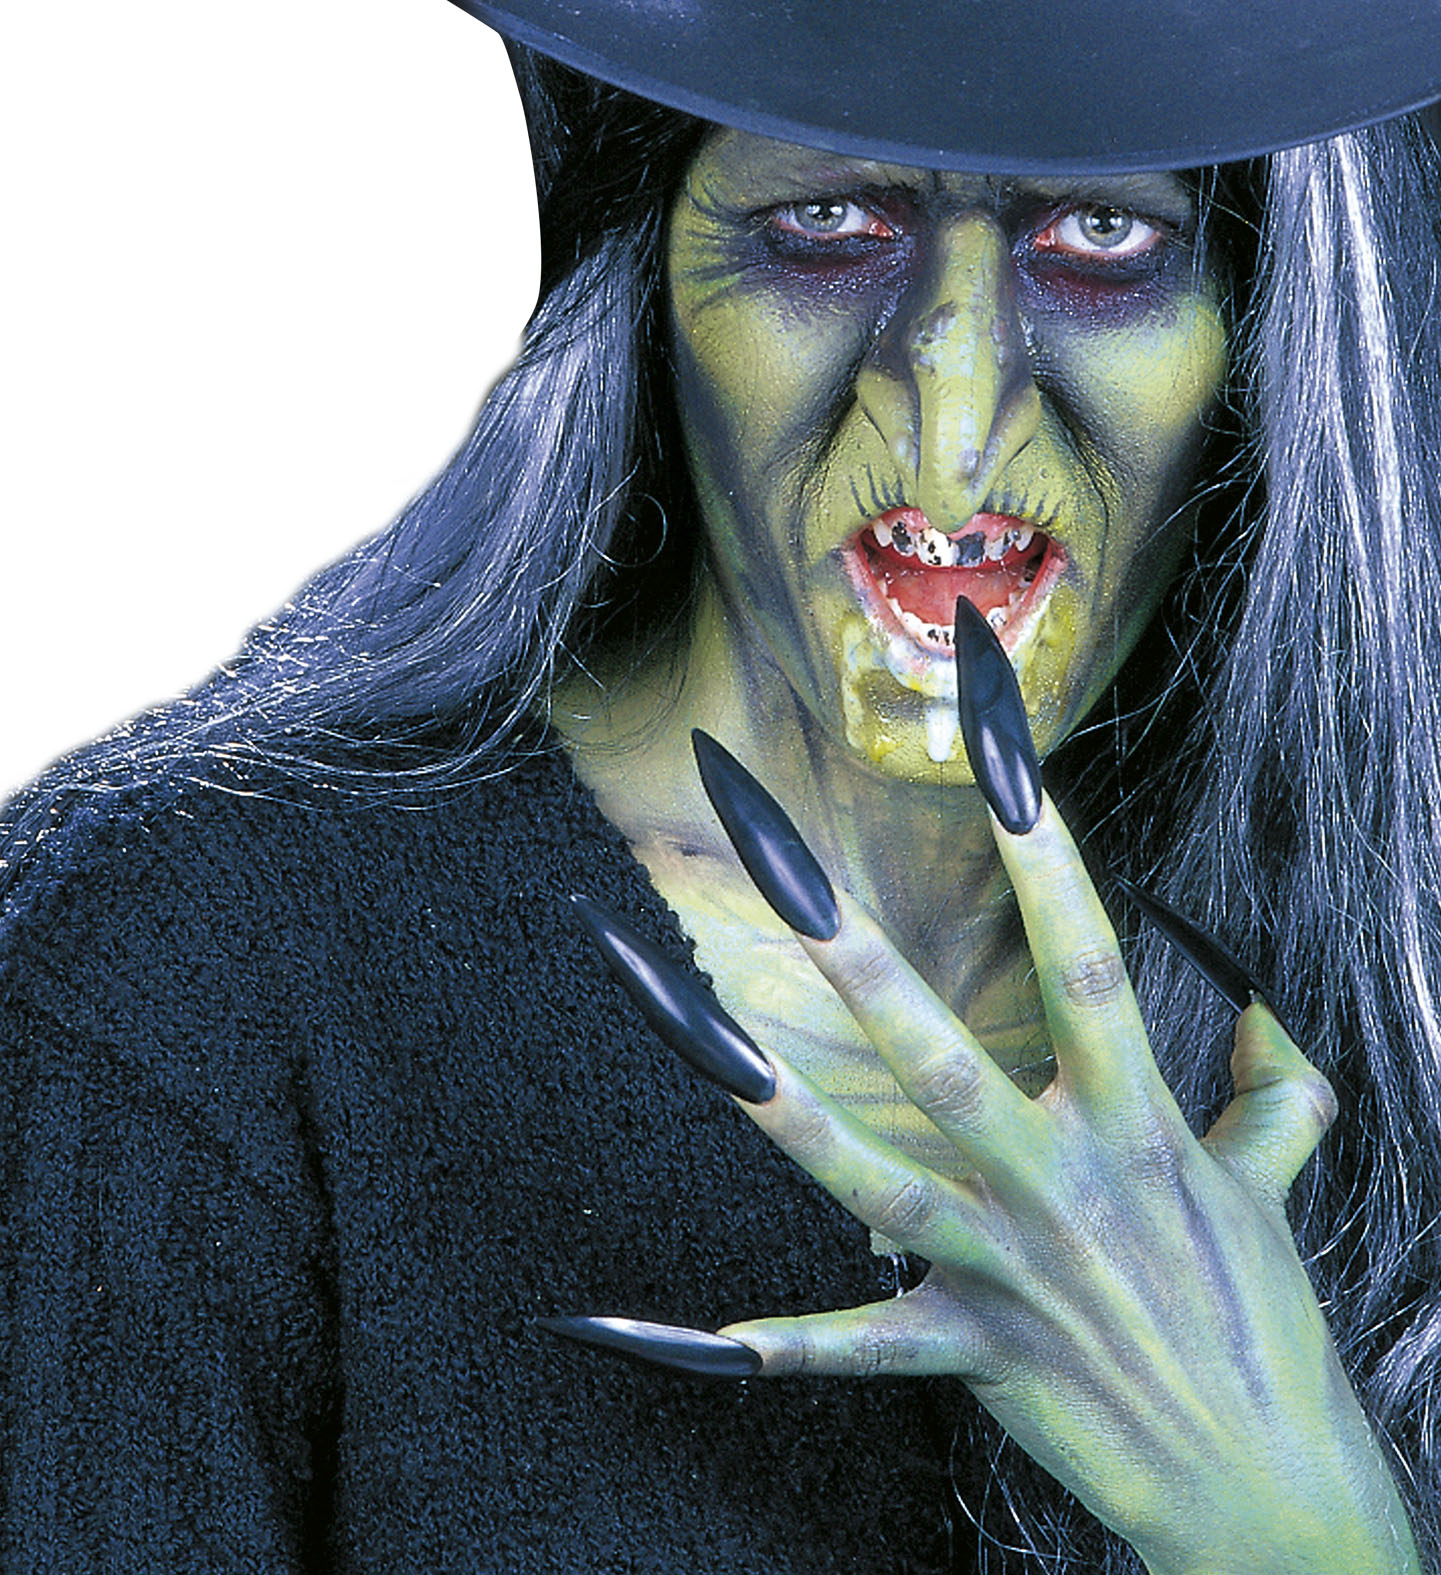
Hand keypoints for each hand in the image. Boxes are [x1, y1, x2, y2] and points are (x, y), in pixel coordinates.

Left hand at [557, 607, 1419, 1574]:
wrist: (1268, 1495)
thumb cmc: (1261, 1328)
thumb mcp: (1271, 1189)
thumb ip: (1267, 1093)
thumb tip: (1266, 1019)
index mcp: (1133, 1125)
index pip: (1083, 955)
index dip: (1041, 838)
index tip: (988, 736)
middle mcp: (1058, 1185)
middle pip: (939, 1052)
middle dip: (849, 948)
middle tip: (764, 854)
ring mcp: (1003, 1274)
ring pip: (868, 1179)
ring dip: (773, 1105)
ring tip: (685, 1027)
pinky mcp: (967, 1356)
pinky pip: (852, 1350)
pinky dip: (770, 1344)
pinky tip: (666, 1334)